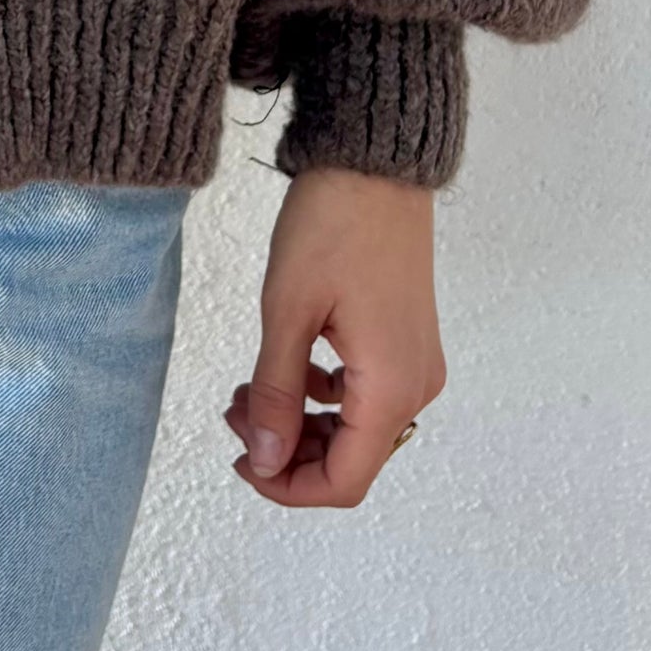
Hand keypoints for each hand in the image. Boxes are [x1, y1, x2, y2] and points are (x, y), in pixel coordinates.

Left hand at [223, 166, 444, 507]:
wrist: (374, 164)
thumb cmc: (333, 225)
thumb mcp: (287, 312)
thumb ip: (276, 394)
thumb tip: (265, 460)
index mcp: (391, 386)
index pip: (345, 481)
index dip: (287, 487)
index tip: (242, 461)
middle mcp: (415, 385)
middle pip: (350, 459)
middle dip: (286, 450)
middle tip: (235, 412)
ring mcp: (415, 364)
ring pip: (354, 429)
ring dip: (298, 423)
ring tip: (248, 390)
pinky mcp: (404, 342)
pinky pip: (362, 396)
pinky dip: (318, 396)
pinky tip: (282, 369)